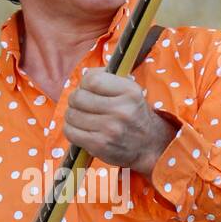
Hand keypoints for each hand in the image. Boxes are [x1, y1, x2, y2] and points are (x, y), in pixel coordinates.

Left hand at [62, 70, 179, 176]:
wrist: (150, 145)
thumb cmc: (133, 114)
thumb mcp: (130, 91)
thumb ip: (108, 79)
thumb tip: (84, 76)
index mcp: (129, 91)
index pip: (92, 79)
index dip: (84, 83)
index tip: (88, 89)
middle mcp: (121, 110)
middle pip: (78, 97)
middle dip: (75, 100)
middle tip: (82, 105)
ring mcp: (110, 129)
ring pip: (71, 115)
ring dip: (73, 116)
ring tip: (83, 119)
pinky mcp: (100, 145)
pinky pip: (71, 132)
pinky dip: (71, 130)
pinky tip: (81, 131)